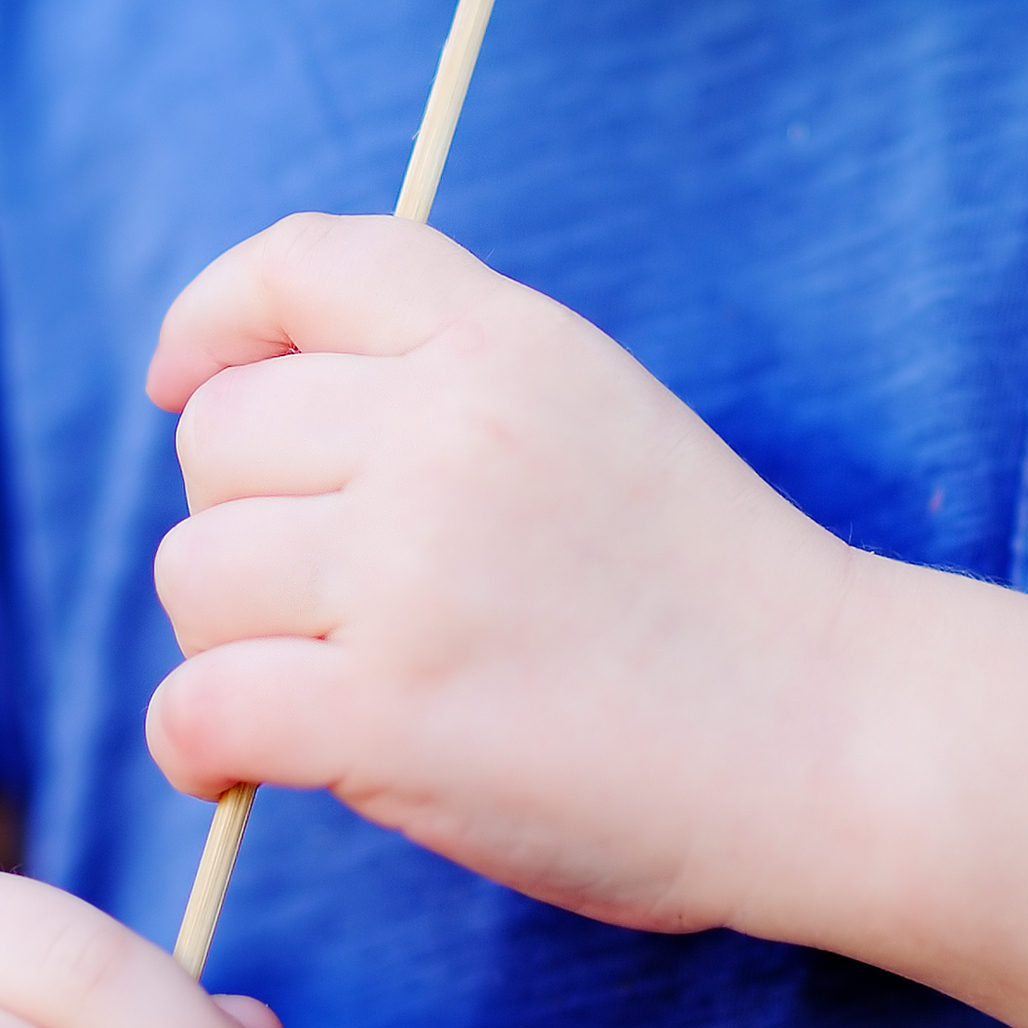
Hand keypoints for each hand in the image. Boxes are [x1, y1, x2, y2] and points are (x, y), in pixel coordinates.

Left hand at [144, 212, 863, 933]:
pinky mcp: (392, 714)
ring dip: (228, 641)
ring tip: (320, 685)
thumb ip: (447, 384)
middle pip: (219, 436)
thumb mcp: (592, 413)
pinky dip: (199, 745)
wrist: (839, 738)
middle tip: (318, 601)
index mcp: (505, 342)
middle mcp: (447, 431)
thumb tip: (236, 406)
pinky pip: (198, 704)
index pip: (302, 263)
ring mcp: (415, 570)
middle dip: (238, 521)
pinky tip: (245, 764)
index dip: (214, 317)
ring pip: (193, 572)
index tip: (188, 381)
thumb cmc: (712, 596)